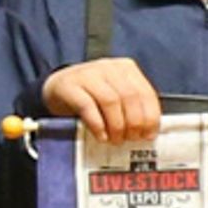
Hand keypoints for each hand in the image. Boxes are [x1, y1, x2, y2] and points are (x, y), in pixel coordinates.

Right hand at [40, 57, 162, 144]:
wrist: (57, 87)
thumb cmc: (91, 95)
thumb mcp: (115, 95)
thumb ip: (130, 107)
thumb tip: (146, 131)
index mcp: (126, 68)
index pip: (145, 92)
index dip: (150, 117)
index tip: (148, 135)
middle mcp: (109, 67)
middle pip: (129, 96)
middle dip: (133, 122)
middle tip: (131, 139)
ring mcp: (88, 74)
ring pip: (110, 101)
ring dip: (116, 125)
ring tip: (115, 140)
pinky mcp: (70, 85)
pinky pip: (87, 106)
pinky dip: (97, 124)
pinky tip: (100, 136)